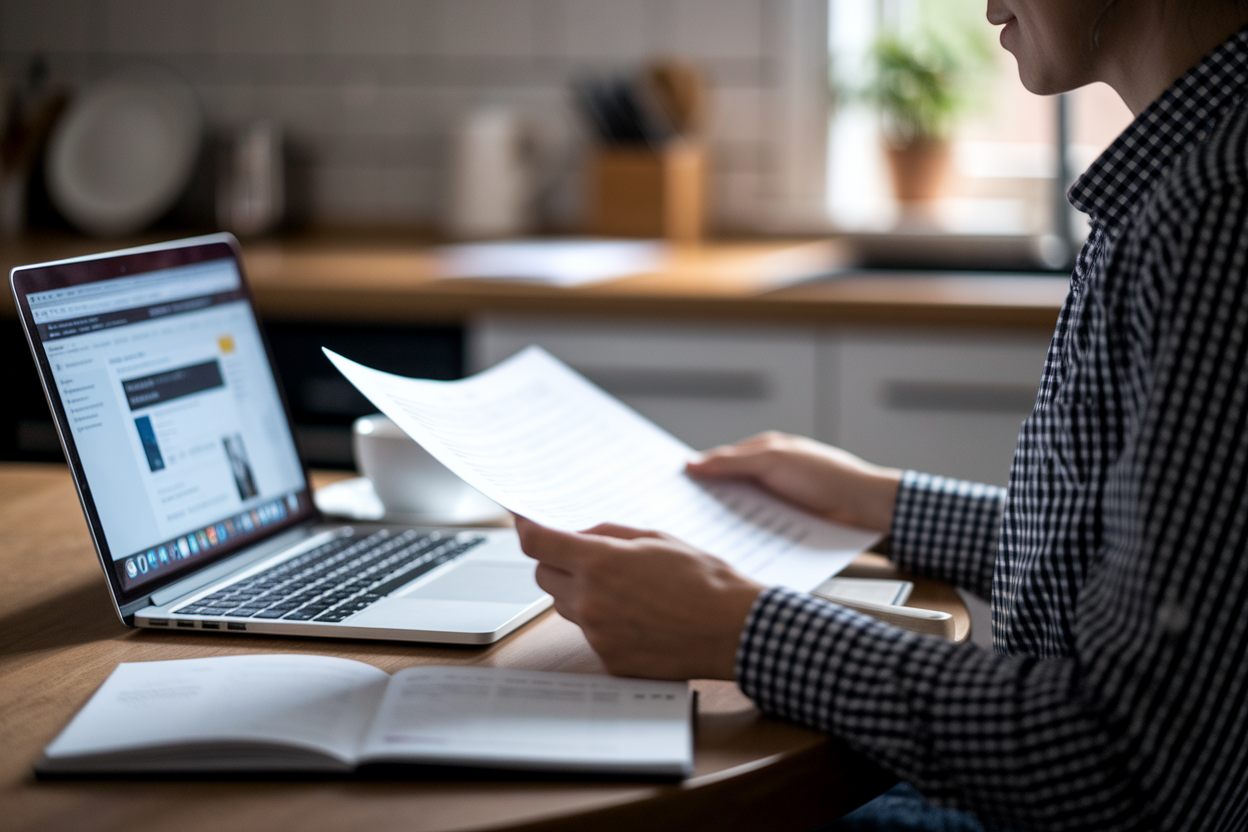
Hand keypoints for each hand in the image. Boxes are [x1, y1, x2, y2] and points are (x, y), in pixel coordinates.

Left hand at [514, 516, 764, 679]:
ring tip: (625, 589)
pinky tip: (638, 617)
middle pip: (543, 576)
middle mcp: (591, 601)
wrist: (733, 629)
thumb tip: (577, 533)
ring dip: (580, 592)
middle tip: (586, 557)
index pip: (538, 543)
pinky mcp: (610, 660)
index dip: (525, 528)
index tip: (522, 522)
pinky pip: (590, 634)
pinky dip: (603, 622)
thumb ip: (608, 533)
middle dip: (557, 562)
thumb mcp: (656, 538)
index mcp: (599, 563)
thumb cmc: (704, 580)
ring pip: (565, 606)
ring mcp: (598, 635)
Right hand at [686, 432, 902, 532]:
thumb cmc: (826, 476)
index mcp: (763, 451)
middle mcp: (769, 474)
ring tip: (693, 537)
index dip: (693, 471)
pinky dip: (743, 536)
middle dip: (702, 500)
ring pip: (740, 512)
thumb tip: (691, 464)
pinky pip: (758, 530)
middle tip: (672, 516)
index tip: (665, 485)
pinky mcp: (789, 525)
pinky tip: (728, 548)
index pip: (718, 460)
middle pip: (726, 487)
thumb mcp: (774, 461)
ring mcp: (778, 501)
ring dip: (722, 523)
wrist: (868, 507)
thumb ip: (732, 462)